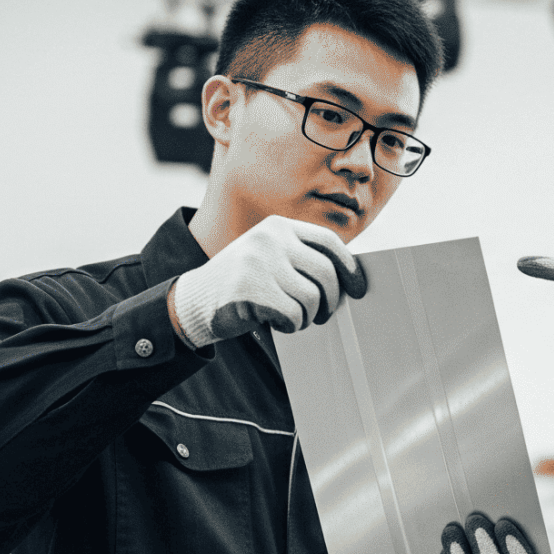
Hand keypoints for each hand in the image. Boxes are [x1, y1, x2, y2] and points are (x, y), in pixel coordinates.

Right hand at [168, 215, 367, 348]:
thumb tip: (348, 277)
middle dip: (331, 300)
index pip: (328, 242)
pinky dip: (291, 326)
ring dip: (307, 316)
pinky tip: (275, 322)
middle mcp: (270, 239)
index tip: (359, 289)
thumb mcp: (269, 257)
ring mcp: (259, 263)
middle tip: (323, 315)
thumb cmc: (242, 283)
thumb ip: (300, 258)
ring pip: (311, 298)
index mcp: (278, 227)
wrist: (194, 300)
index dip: (349, 267)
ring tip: (291, 317)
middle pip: (325, 273)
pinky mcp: (251, 290)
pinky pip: (293, 315)